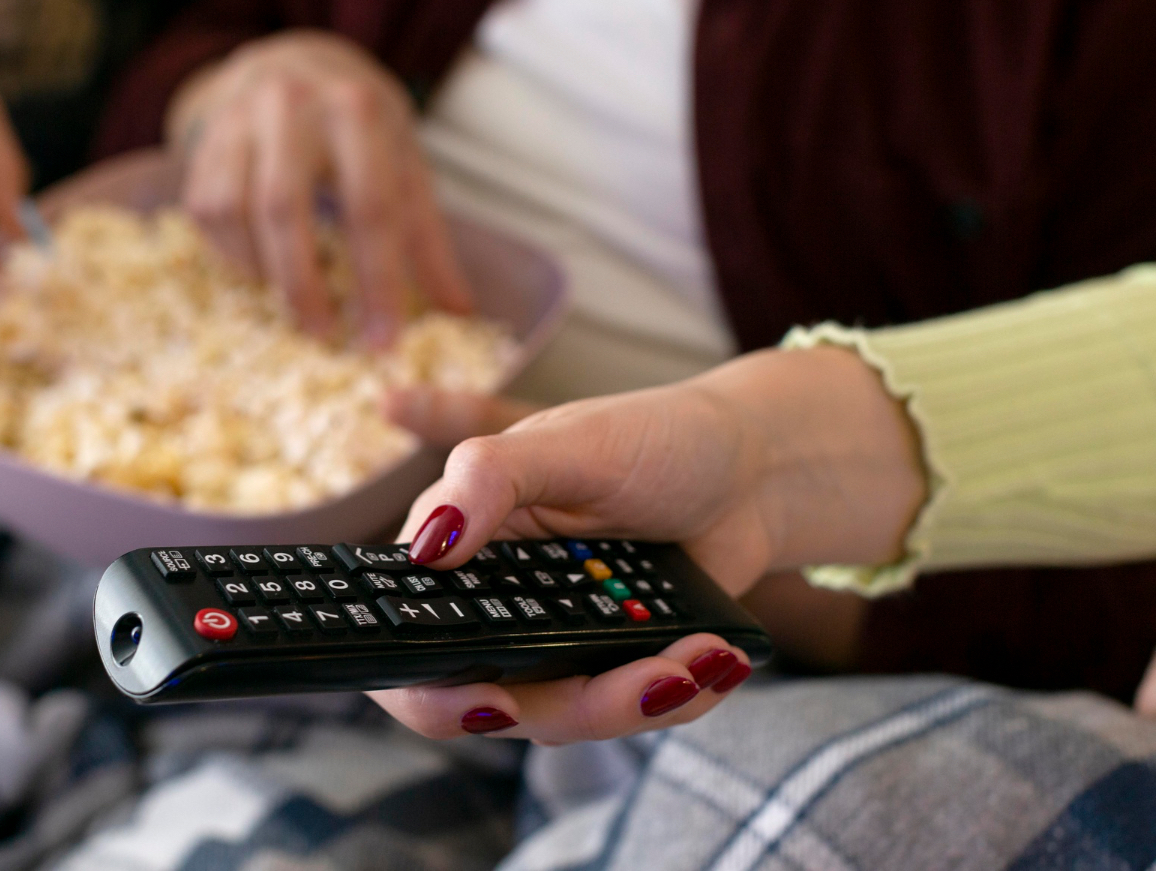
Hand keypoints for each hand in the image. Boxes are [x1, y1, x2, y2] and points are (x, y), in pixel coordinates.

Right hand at [168, 30, 472, 343]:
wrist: (296, 59)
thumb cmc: (362, 124)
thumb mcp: (405, 163)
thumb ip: (427, 238)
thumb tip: (460, 312)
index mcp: (358, 109)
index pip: (369, 206)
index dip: (377, 280)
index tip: (383, 340)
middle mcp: (291, 104)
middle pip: (285, 209)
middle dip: (303, 285)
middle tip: (325, 336)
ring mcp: (238, 118)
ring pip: (235, 211)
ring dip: (263, 271)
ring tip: (296, 302)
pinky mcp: (204, 139)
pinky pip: (205, 210)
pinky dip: (232, 253)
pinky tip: (261, 270)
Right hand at [367, 346, 927, 741]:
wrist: (751, 468)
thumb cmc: (653, 437)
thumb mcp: (570, 443)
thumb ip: (489, 479)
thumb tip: (426, 544)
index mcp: (459, 549)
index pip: (405, 639)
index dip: (427, 691)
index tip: (491, 698)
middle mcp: (495, 606)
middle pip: (492, 701)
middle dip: (572, 705)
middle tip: (647, 681)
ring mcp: (555, 642)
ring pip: (566, 717)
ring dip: (639, 699)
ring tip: (707, 655)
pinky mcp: (614, 664)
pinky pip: (629, 713)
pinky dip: (680, 695)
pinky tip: (720, 655)